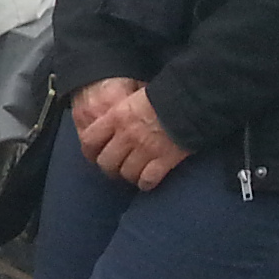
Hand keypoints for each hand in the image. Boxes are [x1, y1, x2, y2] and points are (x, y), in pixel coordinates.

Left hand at [76, 81, 190, 190]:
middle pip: (106, 162)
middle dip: (111, 168)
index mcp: (116, 117)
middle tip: (117, 168)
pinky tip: (148, 181)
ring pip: (127, 173)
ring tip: (134, 174)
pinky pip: (147, 179)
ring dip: (130, 176)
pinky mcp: (164, 160)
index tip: (95, 155)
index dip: (90, 151)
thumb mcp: (133, 97)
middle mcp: (126, 135)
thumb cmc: (163, 95)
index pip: (89, 140)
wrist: (189, 99)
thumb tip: (111, 122)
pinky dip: (146, 183)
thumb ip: (119, 113)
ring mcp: (145, 149)